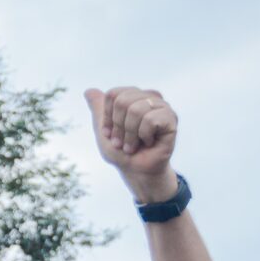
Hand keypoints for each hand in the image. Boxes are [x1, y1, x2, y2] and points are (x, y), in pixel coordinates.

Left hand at [85, 86, 178, 201]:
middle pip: (123, 101)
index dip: (108, 117)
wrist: (136, 170)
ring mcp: (162, 106)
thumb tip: (88, 90)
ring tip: (134, 145)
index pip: (113, 94)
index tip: (111, 133)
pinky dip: (144, 136)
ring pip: (136, 110)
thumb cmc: (121, 151)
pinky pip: (150, 120)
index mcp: (134, 96)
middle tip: (123, 141)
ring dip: (130, 134)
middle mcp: (149, 97)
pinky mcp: (171, 118)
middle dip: (118, 126)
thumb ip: (97, 109)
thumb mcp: (103, 130)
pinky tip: (149, 143)